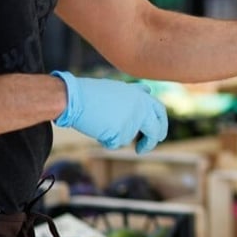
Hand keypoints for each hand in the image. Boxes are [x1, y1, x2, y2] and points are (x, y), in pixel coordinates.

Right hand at [52, 71, 168, 153]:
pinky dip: (105, 140)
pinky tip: (97, 127)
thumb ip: (135, 94)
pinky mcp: (122, 132)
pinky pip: (114, 143)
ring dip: (115, 135)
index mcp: (141, 96)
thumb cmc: (91, 92)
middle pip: (154, 130)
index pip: (159, 110)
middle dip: (151, 142)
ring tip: (100, 121)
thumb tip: (148, 91)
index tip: (159, 134)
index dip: (161, 123)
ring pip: (128, 137)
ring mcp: (133, 121)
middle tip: (143, 148)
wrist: (74, 98)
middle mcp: (141, 108)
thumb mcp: (119, 88)